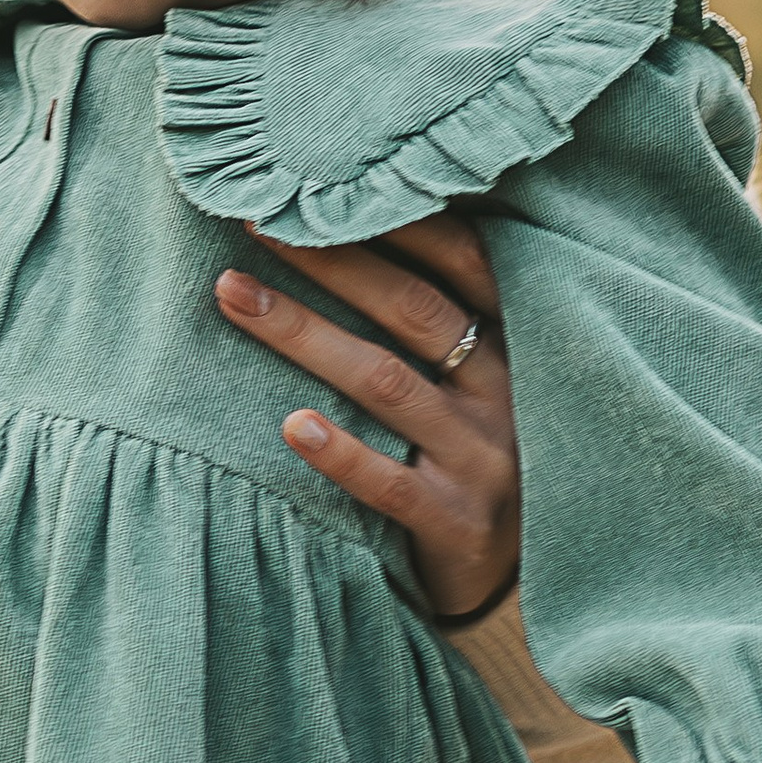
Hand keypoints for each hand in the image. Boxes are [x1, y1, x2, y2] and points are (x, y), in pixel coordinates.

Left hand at [213, 213, 517, 620]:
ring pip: (387, 384)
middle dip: (330, 262)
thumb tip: (352, 225)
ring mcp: (486, 459)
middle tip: (254, 224)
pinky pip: (391, 484)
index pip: (463, 261)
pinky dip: (341, 453)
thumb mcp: (489, 380)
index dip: (396, 220)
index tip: (316, 186)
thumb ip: (445, 318)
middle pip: (412, 310)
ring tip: (234, 296)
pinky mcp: (458, 523)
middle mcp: (508, 392)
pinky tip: (290, 425)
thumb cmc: (484, 455)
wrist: (527, 576)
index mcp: (518, 343)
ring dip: (305, 336)